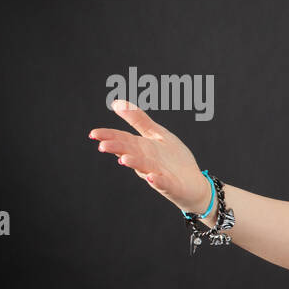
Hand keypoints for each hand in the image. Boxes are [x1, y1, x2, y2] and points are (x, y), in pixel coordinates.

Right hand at [89, 99, 211, 212]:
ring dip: (135, 163)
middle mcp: (146, 161)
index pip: (123, 140)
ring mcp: (158, 174)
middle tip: (103, 146)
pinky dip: (158, 181)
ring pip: (144, 168)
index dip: (109, 137)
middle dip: (117, 149)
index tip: (94, 134)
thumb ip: (139, 120)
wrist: (194, 183)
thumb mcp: (156, 134)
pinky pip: (164, 184)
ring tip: (124, 159)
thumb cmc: (172, 158)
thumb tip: (116, 102)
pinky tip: (152, 177)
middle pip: (130, 153)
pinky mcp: (172, 186)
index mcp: (142, 148)